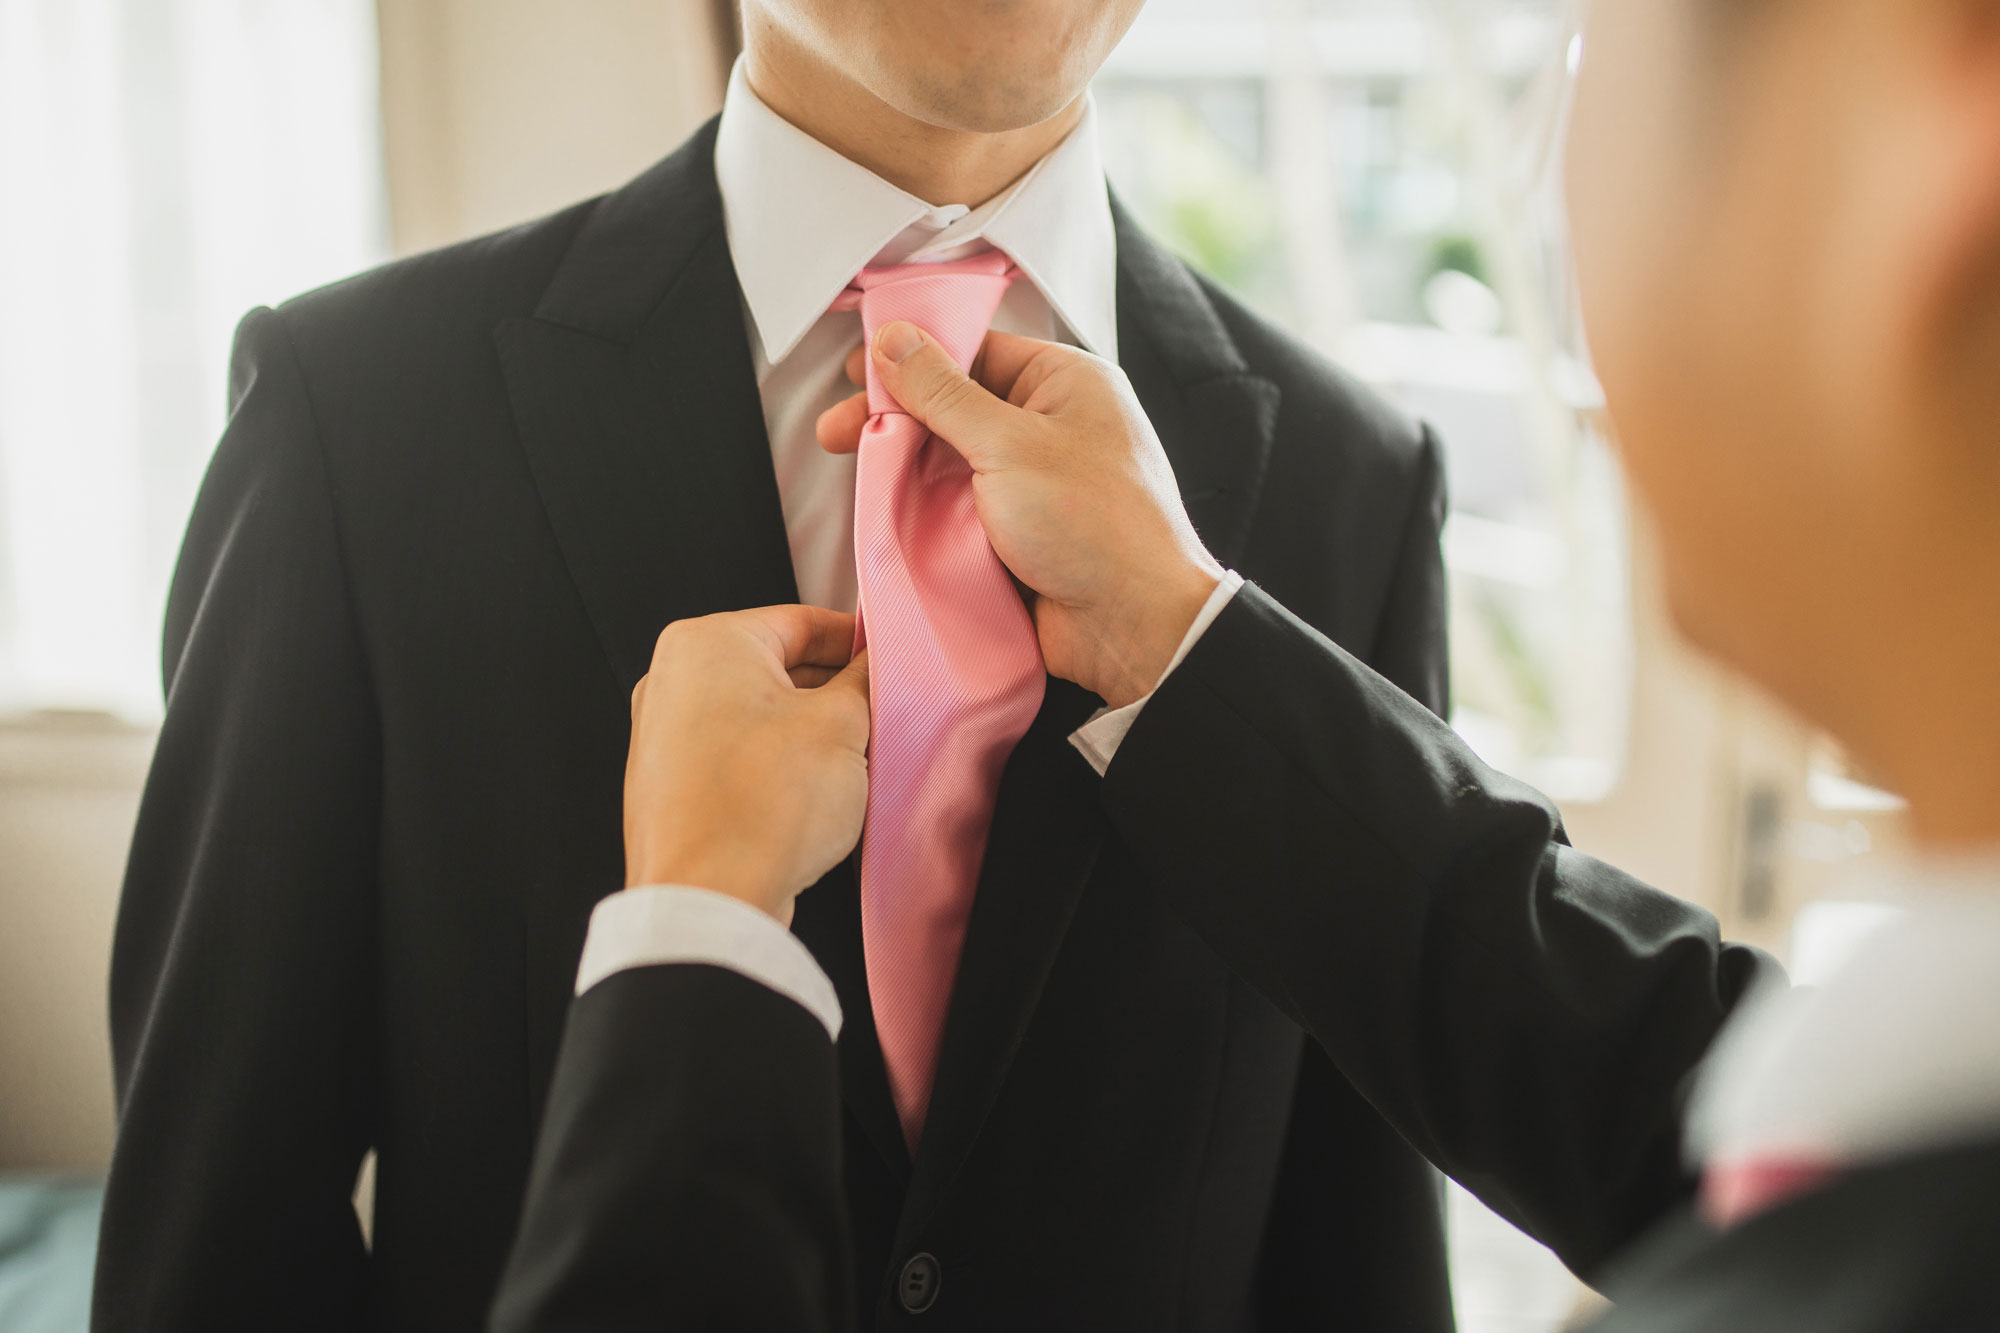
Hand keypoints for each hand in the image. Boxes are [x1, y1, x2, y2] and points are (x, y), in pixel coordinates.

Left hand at [624, 606, 869, 924]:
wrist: (710, 901)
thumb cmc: (762, 806)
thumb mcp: (843, 725)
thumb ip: (865, 681)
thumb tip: (874, 667)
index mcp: (705, 644)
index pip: (801, 621)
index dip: (855, 639)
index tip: (886, 657)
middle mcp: (671, 681)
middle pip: (776, 668)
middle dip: (833, 691)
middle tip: (880, 713)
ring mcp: (662, 737)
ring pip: (758, 715)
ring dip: (808, 732)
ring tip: (853, 760)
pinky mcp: (670, 788)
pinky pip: (737, 758)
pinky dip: (777, 766)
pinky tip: (814, 794)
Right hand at [816, 326, 1222, 707]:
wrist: (1136, 627)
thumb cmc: (1096, 524)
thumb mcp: (1009, 443)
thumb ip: (943, 392)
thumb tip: (895, 341)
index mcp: (1065, 384)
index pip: (976, 349)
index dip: (914, 355)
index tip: (857, 368)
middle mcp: (1050, 426)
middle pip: (954, 406)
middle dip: (895, 417)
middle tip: (838, 431)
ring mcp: (1032, 482)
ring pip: (950, 462)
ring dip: (903, 467)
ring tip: (854, 472)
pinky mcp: (1016, 533)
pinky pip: (958, 510)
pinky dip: (922, 511)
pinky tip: (883, 510)